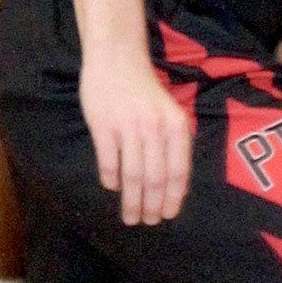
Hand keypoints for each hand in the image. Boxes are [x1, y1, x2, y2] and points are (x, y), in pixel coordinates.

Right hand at [80, 41, 192, 226]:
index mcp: (176, 127)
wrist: (118, 59)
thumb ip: (175, 145)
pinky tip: (112, 188)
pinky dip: (111, 178)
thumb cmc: (146, 92)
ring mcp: (129, 127)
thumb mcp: (171, 114)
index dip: (172, 198)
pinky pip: (108, 160)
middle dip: (151, 205)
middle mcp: (155, 128)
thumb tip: (178, 187)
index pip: (178, 172)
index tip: (167, 216)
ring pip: (132, 175)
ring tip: (129, 216)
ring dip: (131, 200)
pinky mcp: (103, 125)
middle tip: (146, 222)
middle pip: (155, 178)